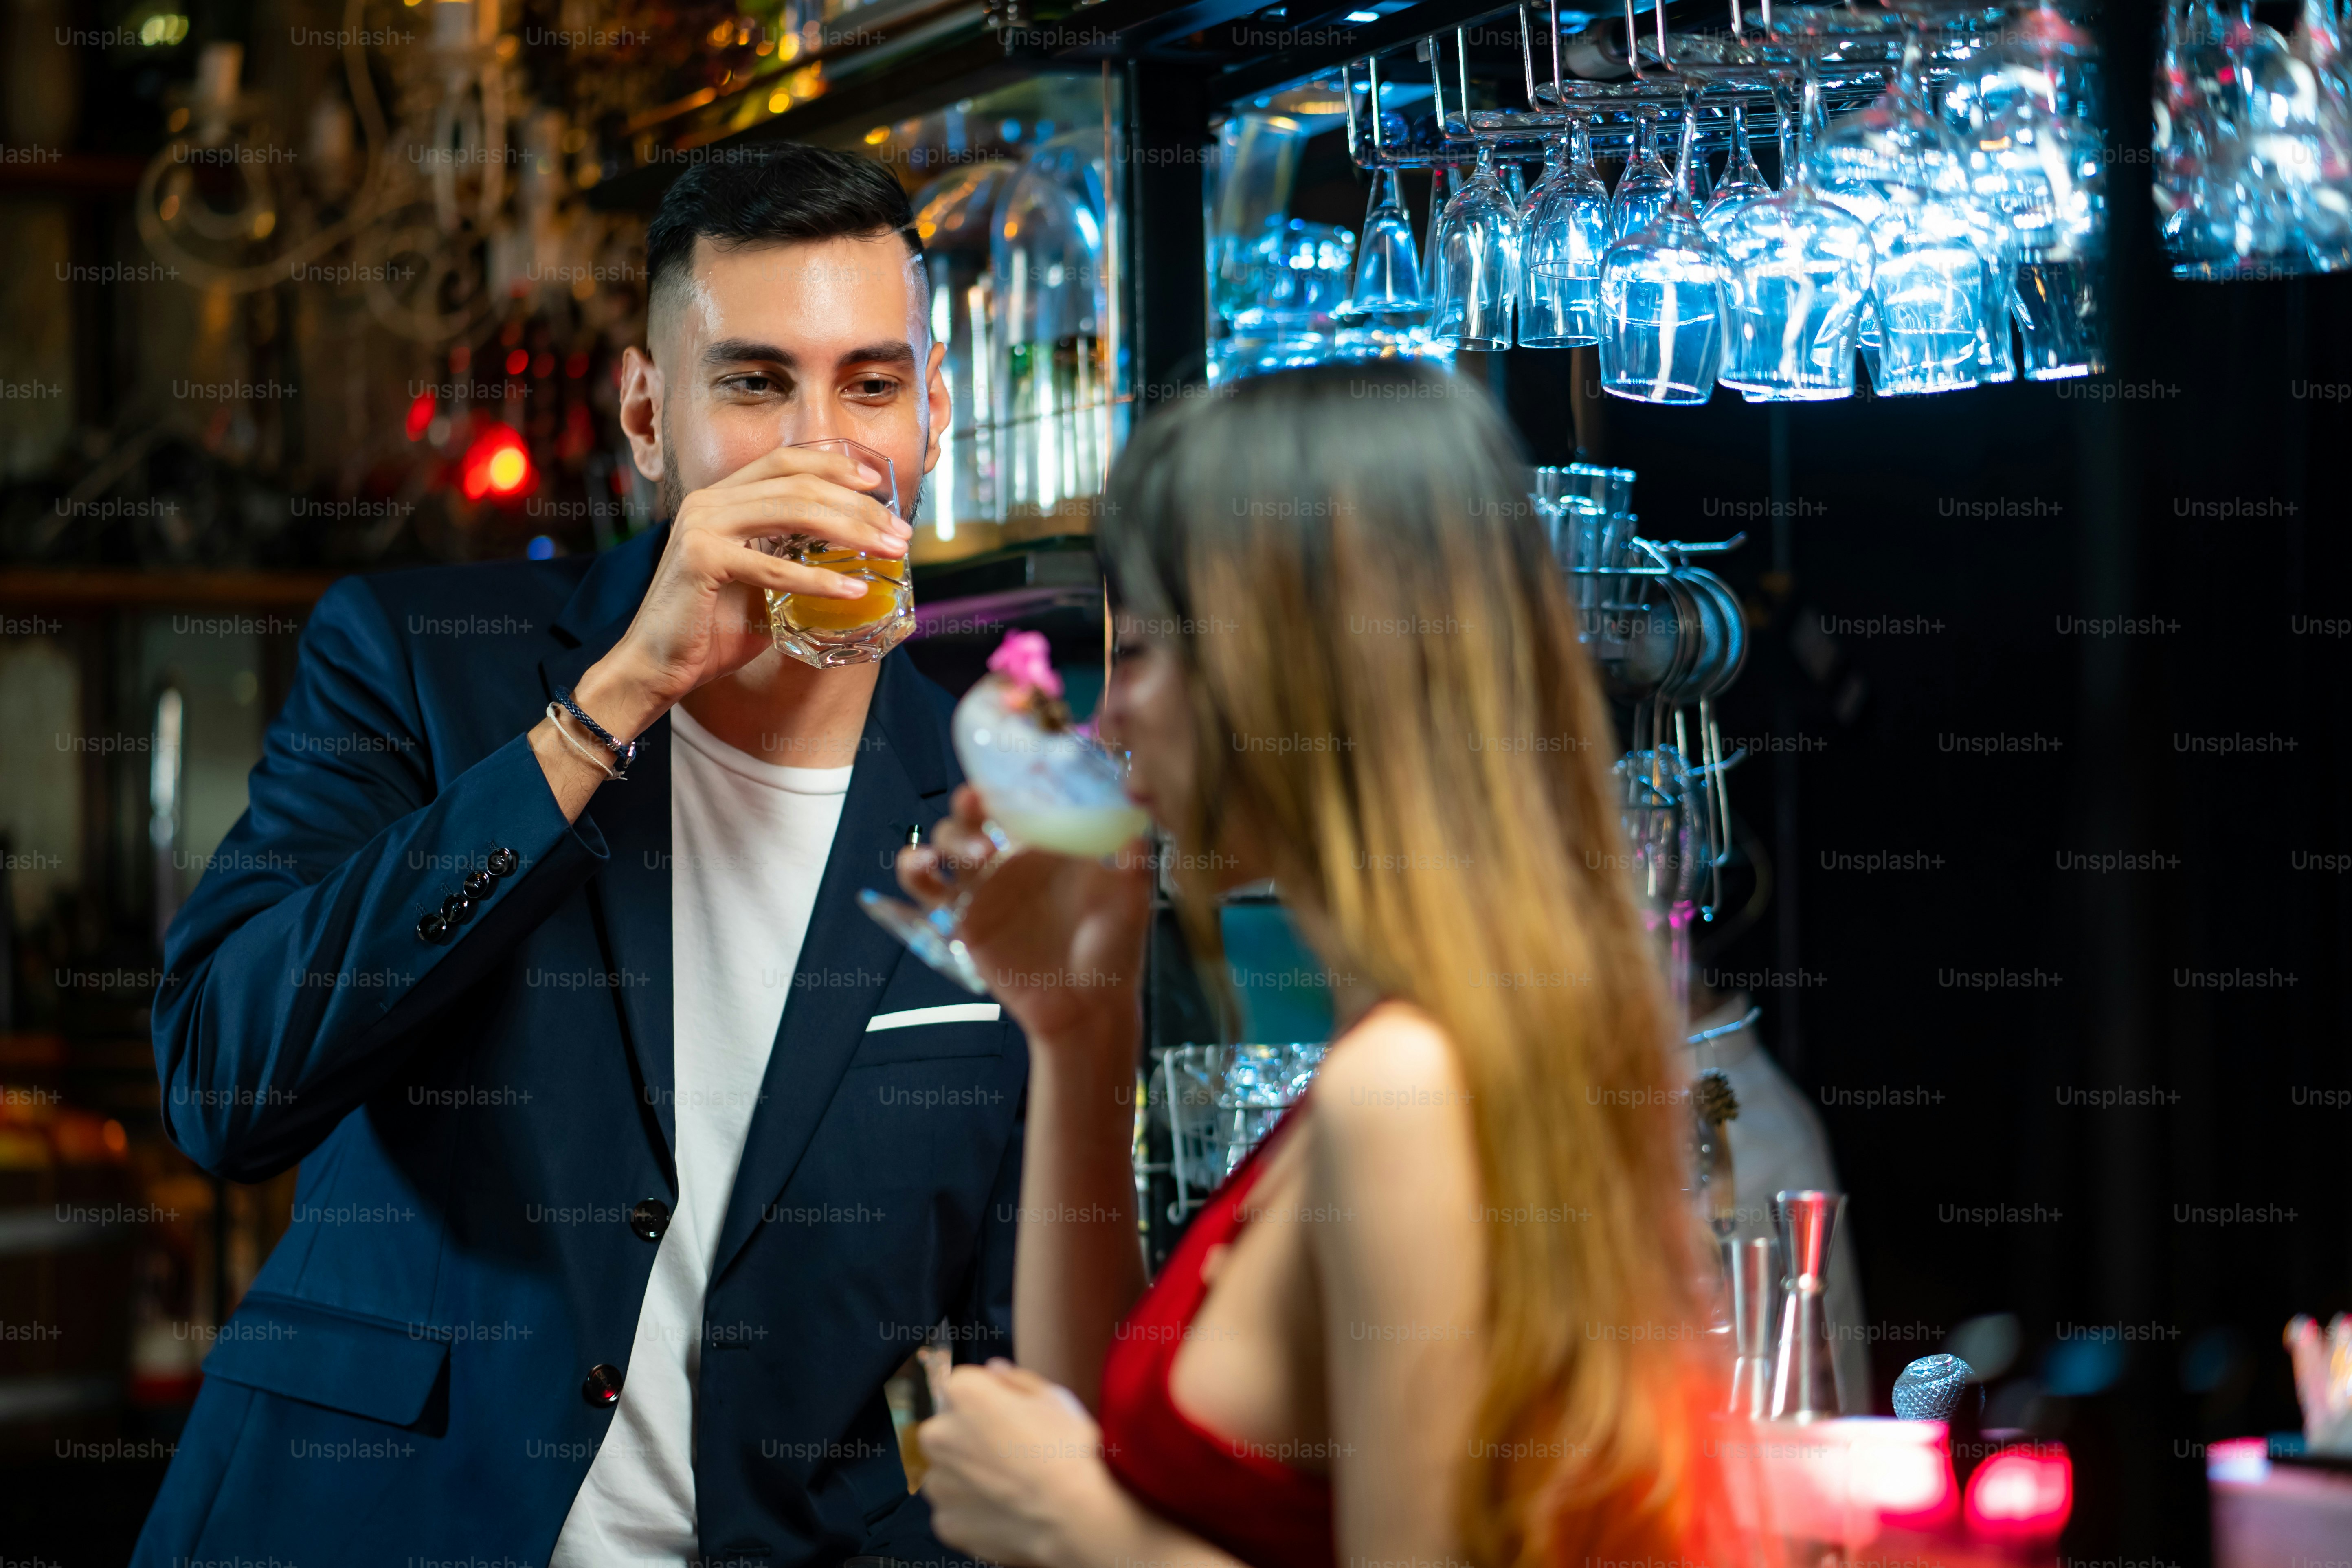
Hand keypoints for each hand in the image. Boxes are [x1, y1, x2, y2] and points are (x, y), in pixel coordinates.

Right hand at [588, 444, 914, 735]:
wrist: (657, 666)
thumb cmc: (711, 629)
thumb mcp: (762, 585)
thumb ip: (794, 561)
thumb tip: (856, 564)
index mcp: (722, 497)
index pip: (785, 461)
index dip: (834, 464)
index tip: (878, 484)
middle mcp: (709, 500)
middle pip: (798, 482)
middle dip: (857, 504)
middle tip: (899, 532)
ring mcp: (702, 526)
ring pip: (792, 511)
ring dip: (850, 529)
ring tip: (889, 550)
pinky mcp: (700, 560)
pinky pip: (774, 566)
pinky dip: (820, 579)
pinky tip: (854, 590)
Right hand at [895, 785, 1150, 1045]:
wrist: (1087, 1007)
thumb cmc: (1115, 947)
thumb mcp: (1131, 897)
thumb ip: (1131, 855)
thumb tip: (1136, 807)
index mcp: (1049, 838)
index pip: (1021, 791)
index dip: (1010, 772)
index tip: (1011, 761)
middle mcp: (1011, 852)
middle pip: (978, 809)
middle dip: (974, 798)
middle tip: (982, 802)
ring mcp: (983, 883)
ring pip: (948, 839)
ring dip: (953, 836)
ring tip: (980, 854)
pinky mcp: (961, 915)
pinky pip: (926, 885)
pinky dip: (914, 868)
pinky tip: (923, 866)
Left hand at [919, 1360, 1125, 1567]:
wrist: (1071, 1517)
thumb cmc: (1067, 1451)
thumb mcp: (1055, 1398)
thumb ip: (1017, 1379)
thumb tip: (993, 1370)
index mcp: (963, 1393)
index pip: (966, 1386)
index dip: (992, 1399)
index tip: (1013, 1416)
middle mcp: (938, 1434)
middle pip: (949, 1428)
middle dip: (972, 1436)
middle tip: (1011, 1452)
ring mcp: (938, 1483)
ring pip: (949, 1471)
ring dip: (969, 1475)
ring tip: (1009, 1485)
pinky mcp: (945, 1522)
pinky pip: (955, 1511)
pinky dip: (973, 1512)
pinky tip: (1004, 1511)